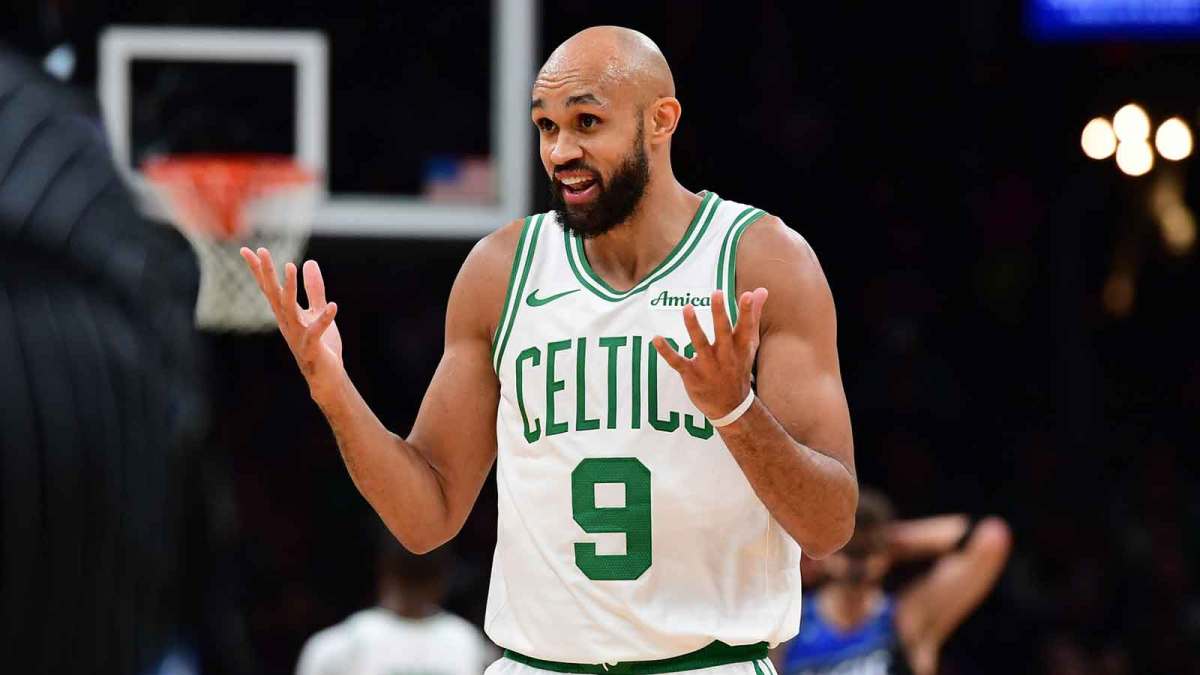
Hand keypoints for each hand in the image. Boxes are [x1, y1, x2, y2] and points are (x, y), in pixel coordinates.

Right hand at [240, 248, 343, 387]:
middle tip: (261, 250)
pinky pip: (317, 331)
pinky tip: (334, 306)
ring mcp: (298, 335)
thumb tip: (309, 262)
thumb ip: (314, 289)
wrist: (326, 376)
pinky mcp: (312, 347)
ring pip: (289, 309)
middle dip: (267, 273)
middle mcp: (287, 323)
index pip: (270, 288)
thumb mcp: (318, 311)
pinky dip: (325, 319)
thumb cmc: (321, 345)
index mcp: (287, 314)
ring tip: (291, 265)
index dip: (259, 269)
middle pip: (274, 294)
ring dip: (290, 288)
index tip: (247, 249)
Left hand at [651, 288, 767, 419]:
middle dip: (720, 314)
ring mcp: (708, 365)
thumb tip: (761, 290)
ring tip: (688, 308)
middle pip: (723, 332)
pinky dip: (666, 351)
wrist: (731, 406)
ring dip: (693, 326)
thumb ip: (753, 315)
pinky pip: (677, 362)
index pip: (746, 327)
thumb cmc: (738, 367)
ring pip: (700, 344)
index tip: (747, 294)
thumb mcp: (748, 344)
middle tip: (717, 293)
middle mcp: (725, 355)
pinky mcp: (692, 375)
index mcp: (740, 347)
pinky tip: (656, 339)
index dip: (747, 311)